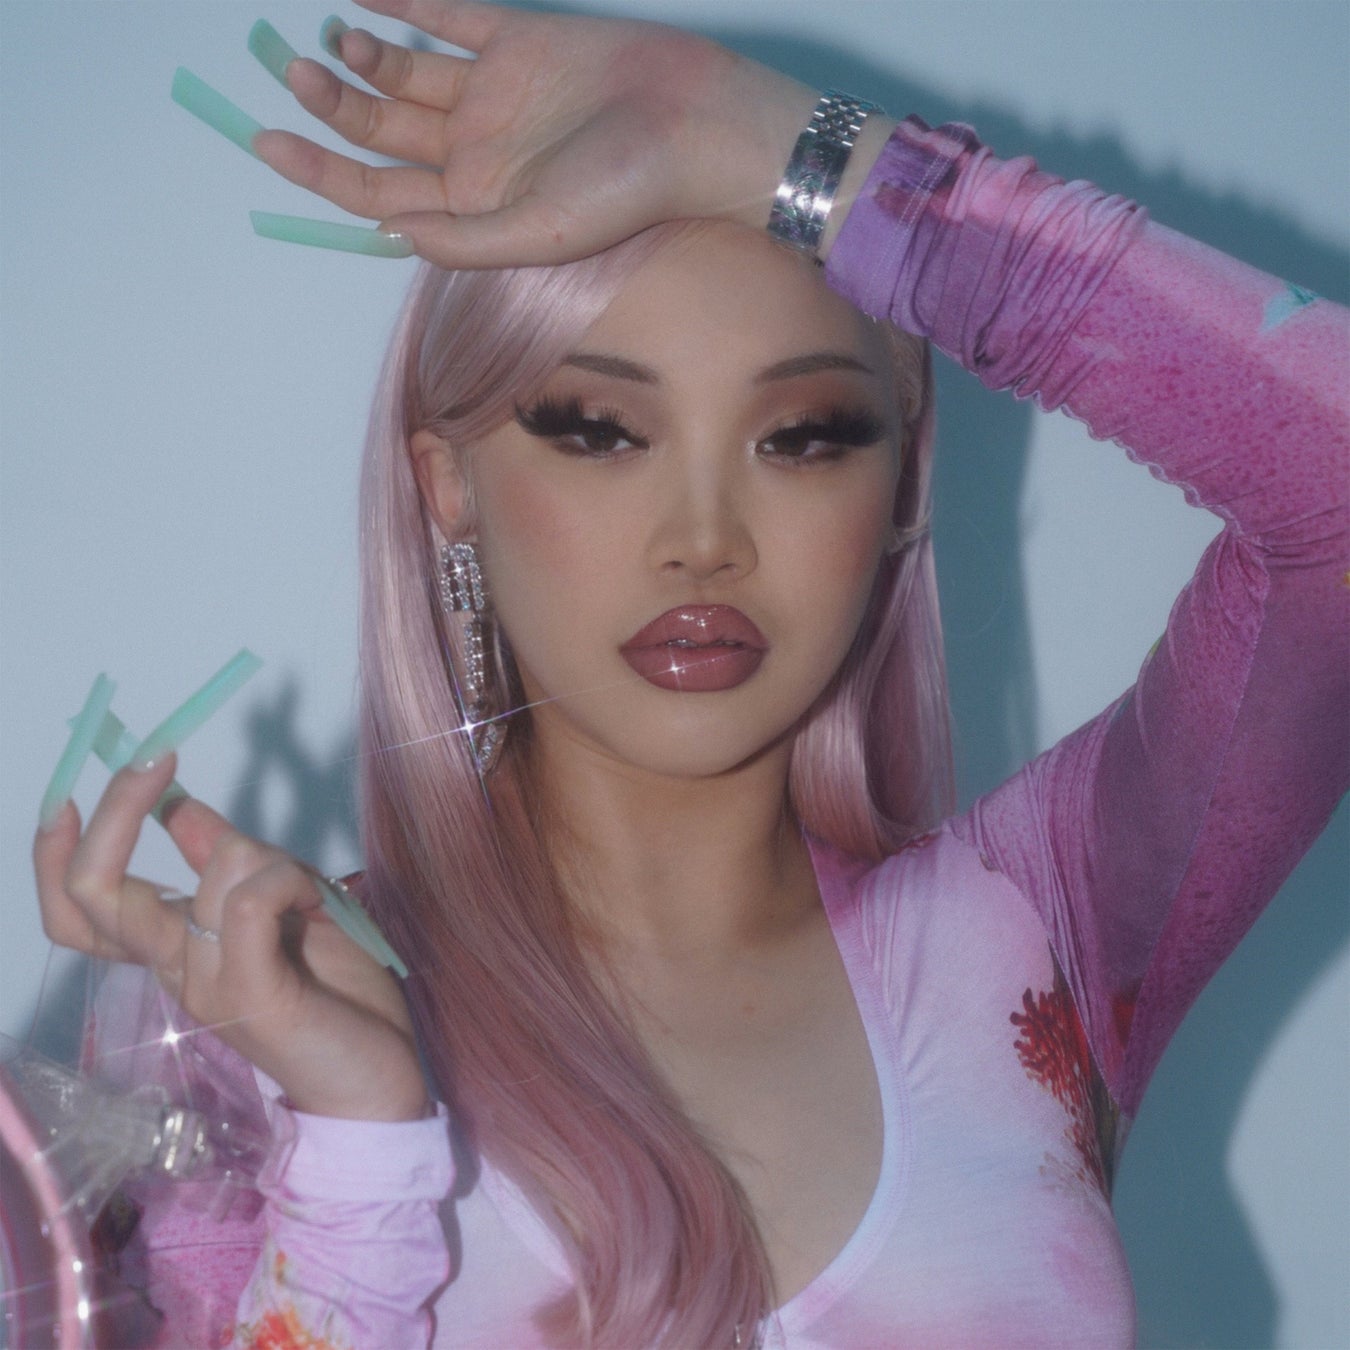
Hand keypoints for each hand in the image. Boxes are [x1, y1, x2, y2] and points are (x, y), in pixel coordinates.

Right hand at [34, 757, 426, 1121]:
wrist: (380, 1078)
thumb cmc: (335, 993)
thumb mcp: (282, 905)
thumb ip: (226, 862)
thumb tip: (181, 805)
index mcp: (174, 951)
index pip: (78, 910)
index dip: (56, 852)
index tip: (76, 789)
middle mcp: (176, 969)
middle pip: (92, 897)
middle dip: (114, 814)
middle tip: (151, 762)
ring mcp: (208, 986)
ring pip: (207, 880)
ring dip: (269, 857)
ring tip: (310, 895)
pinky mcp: (250, 996)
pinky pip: (247, 904)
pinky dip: (285, 880)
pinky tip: (313, 904)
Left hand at [255, 0, 817, 266]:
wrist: (693, 124)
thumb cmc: (624, 192)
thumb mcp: (539, 235)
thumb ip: (463, 240)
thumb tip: (387, 232)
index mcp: (473, 204)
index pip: (379, 193)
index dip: (321, 171)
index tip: (270, 142)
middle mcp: (474, 151)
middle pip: (382, 133)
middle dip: (333, 108)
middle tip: (297, 77)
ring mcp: (492, 94)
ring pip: (406, 75)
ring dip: (362, 59)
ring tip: (331, 42)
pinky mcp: (516, 40)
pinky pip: (447, 17)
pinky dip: (404, 4)